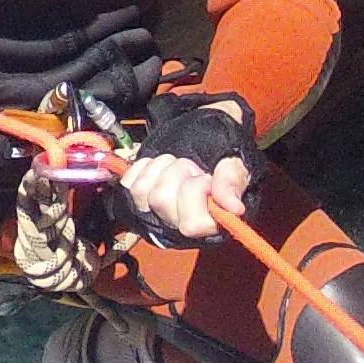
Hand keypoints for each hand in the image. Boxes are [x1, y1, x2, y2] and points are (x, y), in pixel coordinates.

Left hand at [124, 148, 250, 242]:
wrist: (202, 137)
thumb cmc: (222, 150)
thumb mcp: (235, 160)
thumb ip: (233, 180)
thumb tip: (233, 207)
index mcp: (210, 221)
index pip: (192, 225)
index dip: (194, 194)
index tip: (206, 177)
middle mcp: (180, 223)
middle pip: (162, 202)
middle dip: (177, 172)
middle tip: (191, 167)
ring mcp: (156, 213)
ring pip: (142, 192)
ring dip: (159, 168)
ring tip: (175, 165)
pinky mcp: (137, 199)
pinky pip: (128, 184)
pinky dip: (141, 167)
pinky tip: (158, 166)